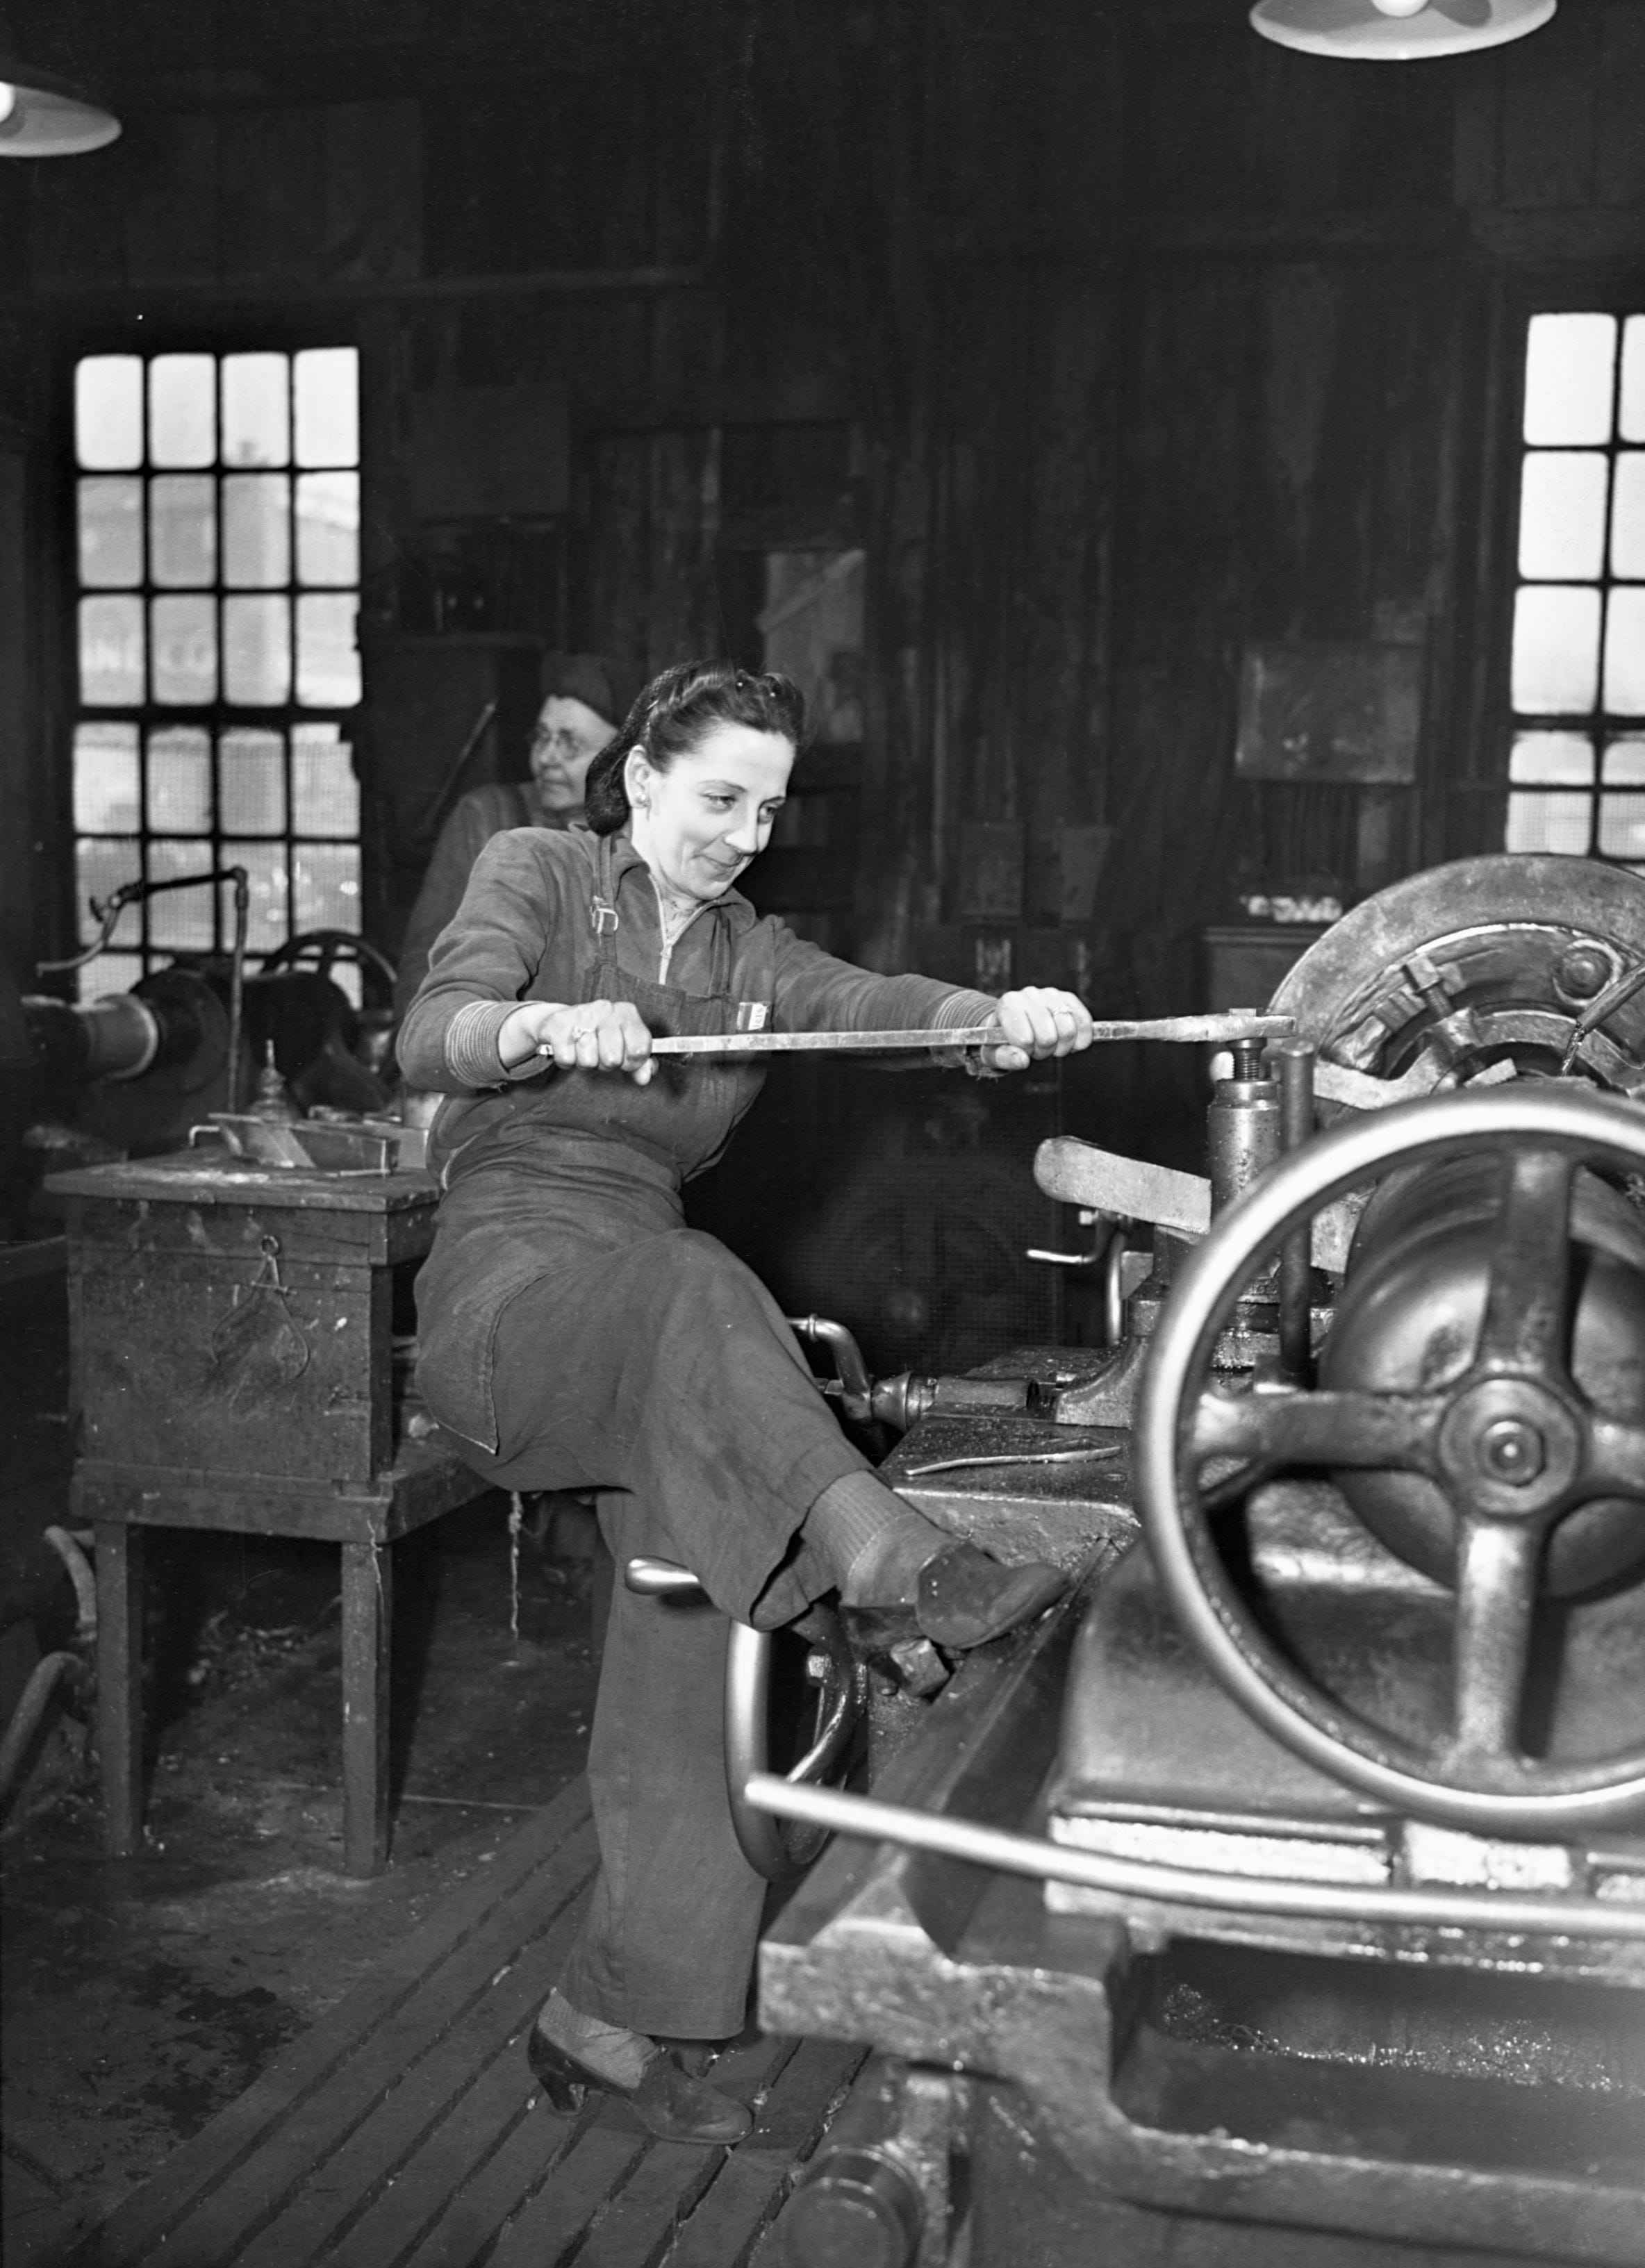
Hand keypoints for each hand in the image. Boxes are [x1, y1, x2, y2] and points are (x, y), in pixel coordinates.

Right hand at [498, 998, 654, 1083]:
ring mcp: (582, 1014)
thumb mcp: (623, 1047)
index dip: (632, 1063)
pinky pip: (567, 1059)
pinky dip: (567, 1061)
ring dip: (586, 1063)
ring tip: (584, 1050)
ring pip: (589, 1061)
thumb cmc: (598, 1037)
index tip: (624, 1060)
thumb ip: (640, 1063)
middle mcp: (606, 1008)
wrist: (562, 1023)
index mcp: (627, 1012)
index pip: (640, 1050)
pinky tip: (569, 1048)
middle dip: (606, 1065)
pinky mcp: (559, 1024)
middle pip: (613, 1059)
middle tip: (600, 1054)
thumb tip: (645, 1077)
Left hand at [982, 987, 1093, 1073]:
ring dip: (1061, 1047)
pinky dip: (1081, 1040)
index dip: (1025, 1051)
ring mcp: (1051, 994)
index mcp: (1008, 1004)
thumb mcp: (995, 1053)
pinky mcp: (1069, 999)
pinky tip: (1071, 1043)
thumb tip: (1022, 1061)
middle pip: (1048, 1037)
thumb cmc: (1001, 1040)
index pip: (1025, 1039)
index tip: (1020, 1047)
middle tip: (1036, 1048)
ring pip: (1068, 1030)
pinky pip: (1084, 1022)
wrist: (1014, 1023)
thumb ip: (1005, 1058)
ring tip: (1050, 1043)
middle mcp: (1030, 994)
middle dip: (1043, 1051)